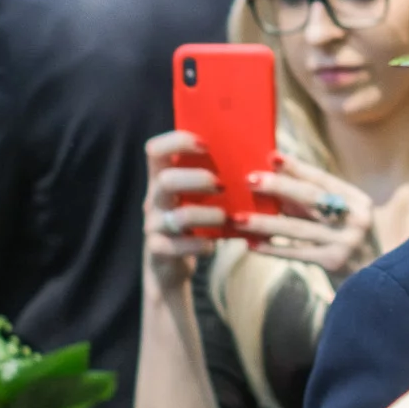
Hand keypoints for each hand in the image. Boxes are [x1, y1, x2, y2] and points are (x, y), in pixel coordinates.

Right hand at [143, 130, 224, 289]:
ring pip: (179, 216)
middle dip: (197, 179)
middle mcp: (154, 199)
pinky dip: (201, 245)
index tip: (205, 144)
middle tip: (221, 185)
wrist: (170, 265)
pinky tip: (212, 245)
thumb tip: (254, 157)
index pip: (155, 150)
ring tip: (226, 218)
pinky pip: (179, 246)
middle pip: (166, 180)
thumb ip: (209, 176)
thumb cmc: (192, 222)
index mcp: (160, 179)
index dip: (177, 141)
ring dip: (208, 215)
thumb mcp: (194, 197)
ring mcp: (154, 225)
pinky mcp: (159, 250)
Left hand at [242, 154, 375, 279]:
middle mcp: (355, 218)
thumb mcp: (338, 218)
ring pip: (298, 228)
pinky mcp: (335, 262)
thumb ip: (311, 203)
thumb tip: (275, 183)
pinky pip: (296, 253)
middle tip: (249, 180)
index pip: (322, 179)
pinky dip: (273, 248)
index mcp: (357, 200)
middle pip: (311, 198)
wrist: (375, 282)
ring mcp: (346, 241)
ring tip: (239, 218)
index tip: (271, 157)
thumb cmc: (347, 242)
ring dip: (265, 223)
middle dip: (278, 187)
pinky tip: (252, 244)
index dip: (297, 168)